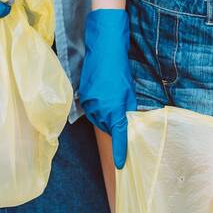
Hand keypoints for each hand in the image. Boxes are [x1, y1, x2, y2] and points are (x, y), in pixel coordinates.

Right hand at [80, 8, 136, 168]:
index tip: (121, 164)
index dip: (120, 151)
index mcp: (115, 109)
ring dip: (106, 115)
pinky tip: (104, 93)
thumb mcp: (129, 91)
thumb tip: (125, 121)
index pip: (119, 136)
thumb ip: (127, 109)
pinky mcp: (83, 95)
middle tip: (121, 113)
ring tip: (112, 98)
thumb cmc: (120, 68)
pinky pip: (91, 108)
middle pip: (108, 127)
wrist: (104, 48)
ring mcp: (89, 102)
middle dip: (114, 125)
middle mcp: (100, 109)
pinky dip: (98, 106)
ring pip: (99, 118)